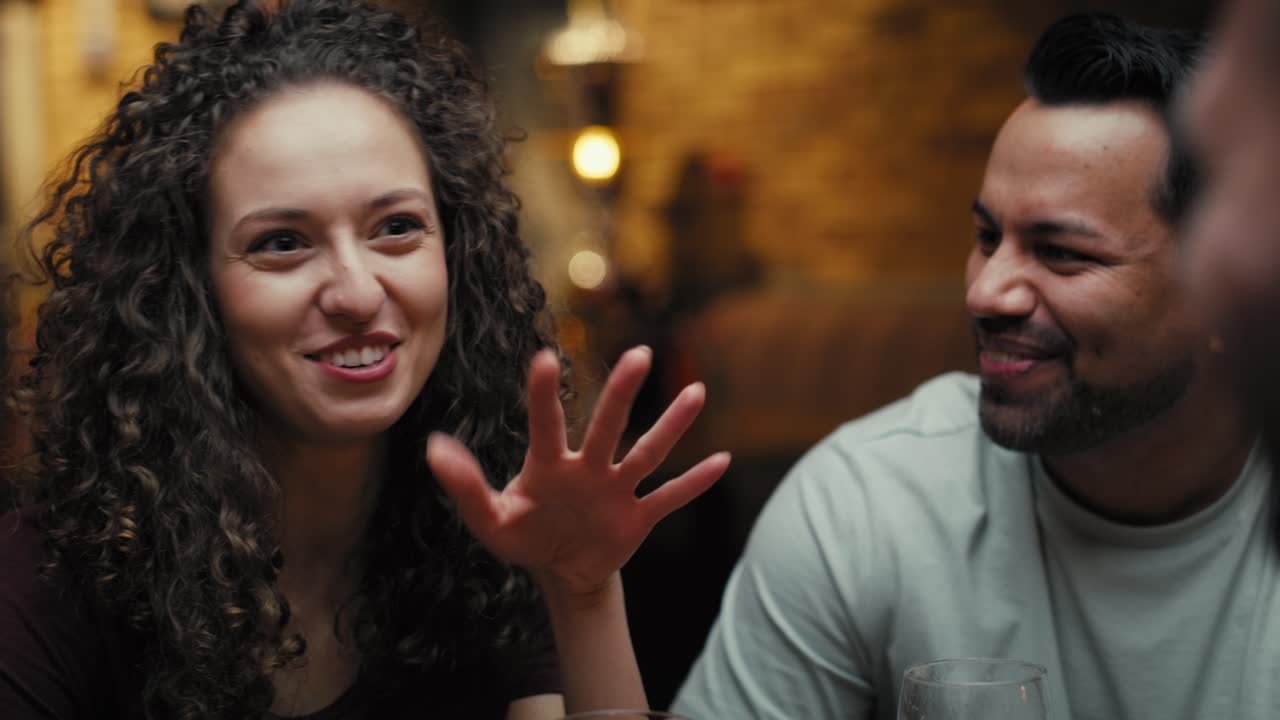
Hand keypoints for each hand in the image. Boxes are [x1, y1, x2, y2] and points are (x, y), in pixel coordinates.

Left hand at [426, 346, 729, 598]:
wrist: (561, 570)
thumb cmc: (523, 535)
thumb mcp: (489, 520)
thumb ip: (464, 487)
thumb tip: (434, 448)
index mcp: (548, 465)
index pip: (546, 424)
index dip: (543, 394)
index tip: (542, 357)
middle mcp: (588, 467)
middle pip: (607, 426)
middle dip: (621, 393)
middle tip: (638, 354)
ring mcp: (616, 489)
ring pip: (647, 453)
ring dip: (671, 425)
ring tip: (695, 390)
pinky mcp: (637, 516)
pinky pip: (669, 497)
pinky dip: (693, 483)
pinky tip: (722, 460)